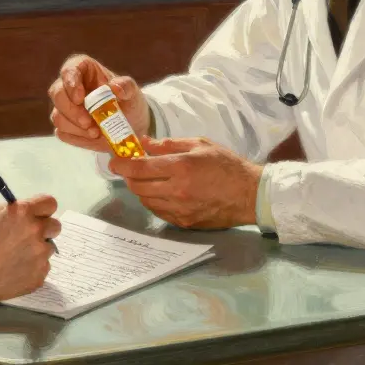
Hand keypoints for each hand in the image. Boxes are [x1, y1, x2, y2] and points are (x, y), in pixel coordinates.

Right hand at [0, 194, 61, 302]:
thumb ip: (14, 210)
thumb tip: (27, 212)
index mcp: (24, 212)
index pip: (50, 203)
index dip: (44, 209)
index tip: (38, 215)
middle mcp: (37, 230)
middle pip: (56, 226)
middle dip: (45, 230)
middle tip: (30, 237)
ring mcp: (41, 254)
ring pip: (49, 248)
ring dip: (38, 250)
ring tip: (18, 257)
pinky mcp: (41, 273)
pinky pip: (43, 266)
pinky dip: (33, 267)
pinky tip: (17, 270)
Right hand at [48, 54, 150, 152]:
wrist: (130, 124)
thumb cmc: (128, 101)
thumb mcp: (132, 92)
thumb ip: (126, 86)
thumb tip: (114, 87)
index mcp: (83, 70)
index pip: (69, 70)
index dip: (71, 83)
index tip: (80, 98)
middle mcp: (69, 86)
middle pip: (57, 93)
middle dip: (71, 110)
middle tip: (88, 122)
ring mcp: (65, 107)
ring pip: (57, 116)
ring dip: (76, 127)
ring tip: (96, 132)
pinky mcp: (65, 126)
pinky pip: (62, 132)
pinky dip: (77, 137)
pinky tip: (92, 136)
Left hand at [109, 137, 262, 229]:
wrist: (249, 194)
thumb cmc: (226, 165)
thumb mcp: (199, 144)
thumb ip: (168, 144)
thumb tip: (143, 142)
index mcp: (181, 167)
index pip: (139, 168)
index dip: (121, 164)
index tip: (114, 161)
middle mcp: (177, 190)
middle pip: (137, 186)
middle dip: (128, 177)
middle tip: (131, 168)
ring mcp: (180, 210)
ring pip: (145, 200)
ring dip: (140, 189)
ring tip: (148, 179)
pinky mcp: (184, 222)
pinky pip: (158, 211)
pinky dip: (154, 201)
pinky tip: (161, 192)